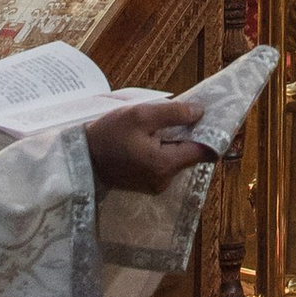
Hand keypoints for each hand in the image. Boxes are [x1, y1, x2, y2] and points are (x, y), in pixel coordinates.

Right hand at [84, 97, 210, 195]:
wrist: (81, 158)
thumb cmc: (109, 134)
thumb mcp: (141, 114)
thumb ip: (174, 113)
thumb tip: (200, 111)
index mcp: (165, 164)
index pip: (203, 151)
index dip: (212, 133)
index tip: (214, 117)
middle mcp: (164, 180)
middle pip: (191, 154)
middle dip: (190, 134)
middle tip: (185, 113)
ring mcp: (155, 184)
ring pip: (178, 158)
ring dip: (175, 140)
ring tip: (162, 123)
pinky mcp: (146, 183)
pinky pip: (165, 163)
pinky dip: (164, 149)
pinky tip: (153, 136)